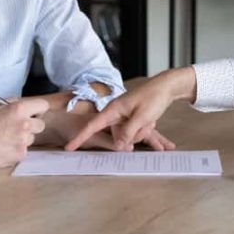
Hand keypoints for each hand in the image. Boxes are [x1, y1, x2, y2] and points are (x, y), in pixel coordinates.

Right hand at [0, 97, 48, 168]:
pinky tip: (5, 147)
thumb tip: (26, 104)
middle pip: (41, 124)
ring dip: (23, 138)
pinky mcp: (20, 154)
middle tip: (18, 127)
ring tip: (6, 139)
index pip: (43, 105)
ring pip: (32, 138)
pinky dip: (17, 149)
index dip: (38, 109)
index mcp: (19, 109)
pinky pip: (24, 150)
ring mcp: (24, 141)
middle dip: (32, 125)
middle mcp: (25, 124)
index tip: (34, 113)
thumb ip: (13, 103)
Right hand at [41, 111, 176, 150]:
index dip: (80, 137)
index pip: (92, 126)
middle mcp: (117, 114)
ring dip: (143, 133)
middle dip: (134, 135)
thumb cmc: (152, 98)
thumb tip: (119, 146)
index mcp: (113, 110)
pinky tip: (160, 142)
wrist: (166, 86)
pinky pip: (137, 132)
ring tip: (152, 120)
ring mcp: (125, 117)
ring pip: (129, 136)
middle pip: (117, 135)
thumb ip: (128, 132)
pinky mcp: (133, 119)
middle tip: (147, 123)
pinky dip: (147, 134)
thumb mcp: (141, 117)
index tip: (68, 147)